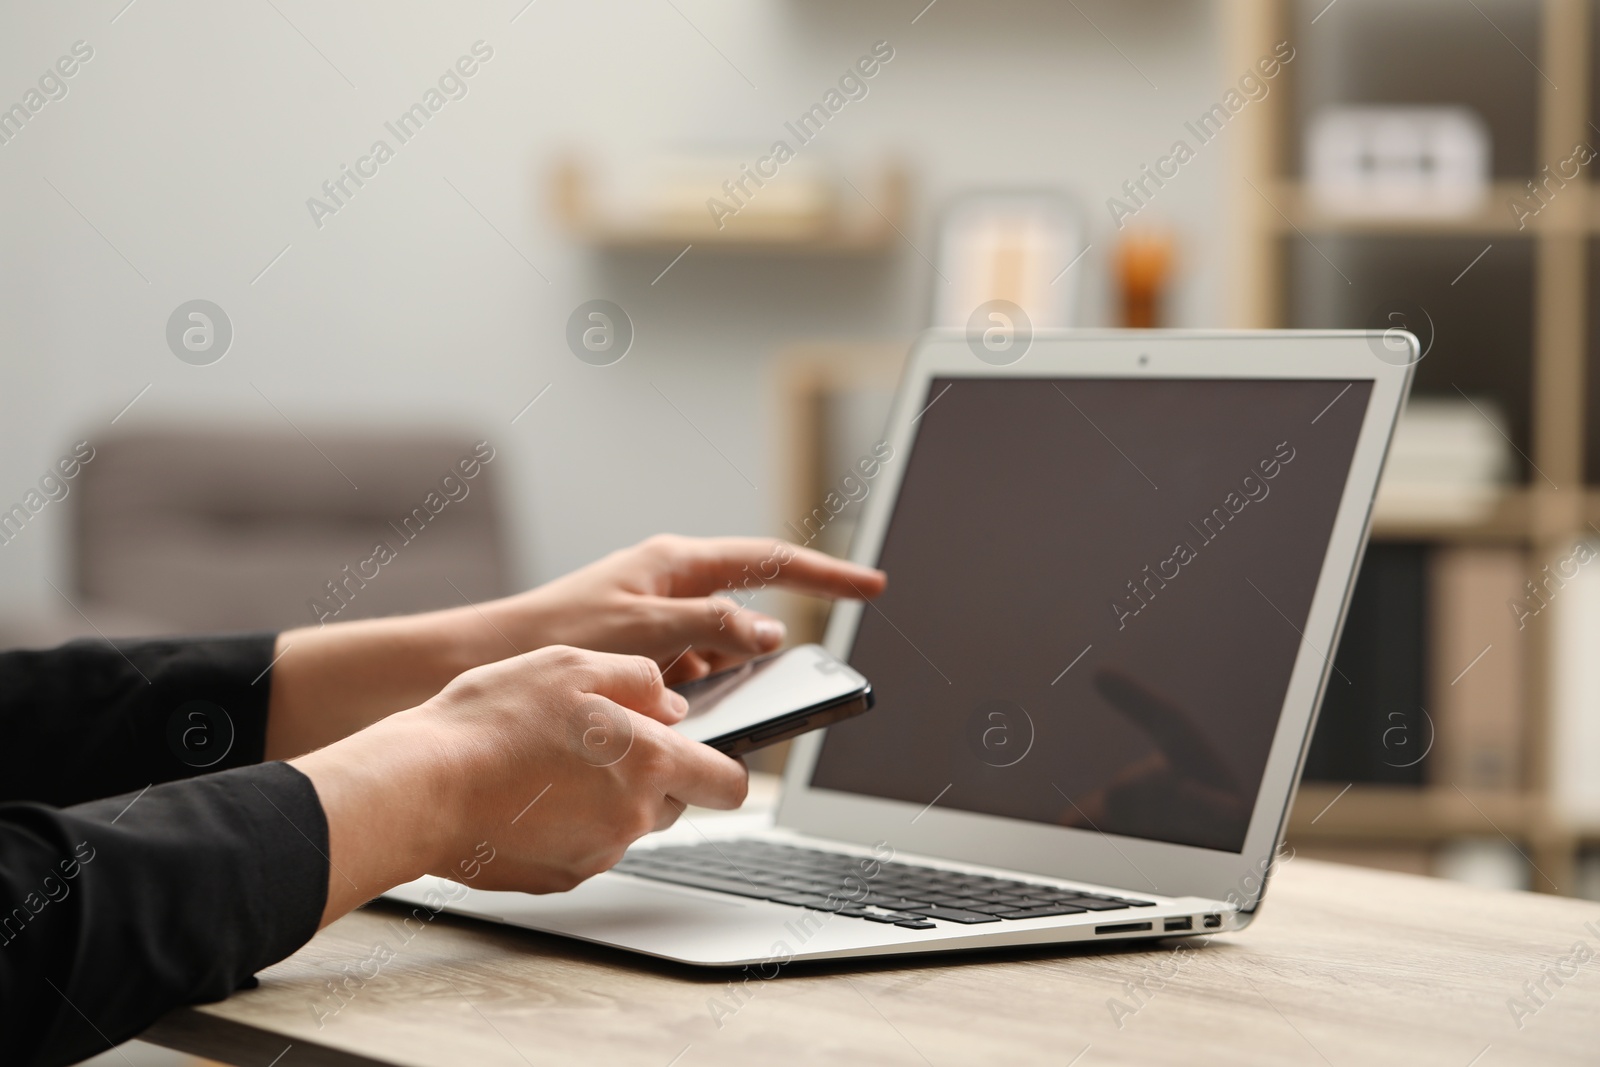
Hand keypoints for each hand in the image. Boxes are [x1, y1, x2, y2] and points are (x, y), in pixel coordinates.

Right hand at [291, 645, 747, 922]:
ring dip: (606, 797)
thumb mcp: (572, 665)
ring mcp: (597, 854)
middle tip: (598, 742)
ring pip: (626, 823)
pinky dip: (567, 823)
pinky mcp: (559, 877)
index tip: (705, 753)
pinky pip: (583, 846)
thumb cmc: (491, 722)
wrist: (420, 787)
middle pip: (673, 801)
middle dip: (652, 774)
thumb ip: (638, 680)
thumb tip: (670, 703)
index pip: (729, 783)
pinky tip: (526, 794)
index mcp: (649, 763)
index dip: (722, 765)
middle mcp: (633, 818)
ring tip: (549, 763)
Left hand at [481, 534, 887, 683]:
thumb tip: (771, 632)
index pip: (772, 561)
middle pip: (747, 622)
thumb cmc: (557, 633)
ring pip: (719, 661)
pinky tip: (668, 725)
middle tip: (769, 694)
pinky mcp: (644, 660)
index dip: (827, 578)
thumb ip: (714, 625)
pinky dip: (689, 706)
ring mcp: (659, 626)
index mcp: (678, 565)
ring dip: (718, 691)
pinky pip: (689, 683)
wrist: (485, 661)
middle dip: (757, 661)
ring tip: (688, 712)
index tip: (873, 588)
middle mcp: (673, 590)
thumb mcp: (645, 628)